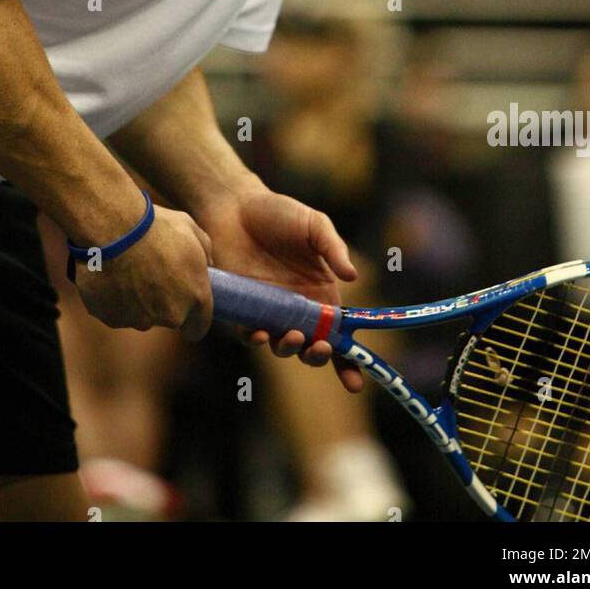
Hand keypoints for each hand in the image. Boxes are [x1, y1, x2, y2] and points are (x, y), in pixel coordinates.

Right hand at [74, 205, 212, 340]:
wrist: (113, 229)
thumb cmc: (155, 226)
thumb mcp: (190, 229)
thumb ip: (205, 252)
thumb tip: (207, 264)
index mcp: (196, 296)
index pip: (199, 326)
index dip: (193, 320)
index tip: (186, 310)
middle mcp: (171, 315)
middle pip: (169, 318)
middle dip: (164, 302)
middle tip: (153, 274)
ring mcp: (141, 319)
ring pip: (142, 316)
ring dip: (139, 301)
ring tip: (129, 270)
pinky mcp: (113, 318)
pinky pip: (117, 312)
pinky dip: (115, 300)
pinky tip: (112, 276)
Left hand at [198, 184, 362, 392]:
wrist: (233, 205)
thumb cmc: (278, 212)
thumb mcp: (314, 224)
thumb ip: (334, 248)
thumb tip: (353, 275)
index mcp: (321, 292)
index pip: (339, 332)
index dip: (349, 360)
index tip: (356, 382)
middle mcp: (297, 308)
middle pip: (312, 346)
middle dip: (319, 356)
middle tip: (319, 347)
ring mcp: (269, 311)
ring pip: (282, 345)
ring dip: (289, 349)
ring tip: (291, 335)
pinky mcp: (242, 309)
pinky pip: (249, 334)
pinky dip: (256, 340)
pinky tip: (259, 334)